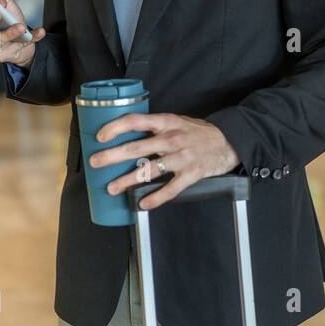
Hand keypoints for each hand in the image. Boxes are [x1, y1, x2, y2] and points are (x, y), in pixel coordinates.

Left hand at [89, 113, 239, 209]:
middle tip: (95, 162)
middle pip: (136, 147)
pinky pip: (170, 189)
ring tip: (112, 188)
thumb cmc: (198, 132)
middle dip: (112, 156)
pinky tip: (142, 204)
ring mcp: (182, 157)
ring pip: (149, 170)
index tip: (100, 136)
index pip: (135, 121)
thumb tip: (127, 133)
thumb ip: (155, 127)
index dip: (115, 127)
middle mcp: (172, 138)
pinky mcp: (192, 174)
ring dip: (128, 180)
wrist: (229, 142)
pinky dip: (155, 198)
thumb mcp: (177, 121)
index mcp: (166, 122)